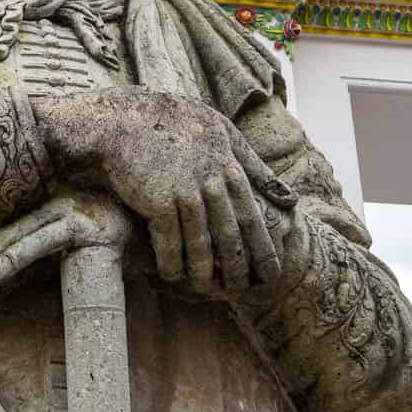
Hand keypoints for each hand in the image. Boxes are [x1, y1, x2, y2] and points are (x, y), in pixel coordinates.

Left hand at [0, 190, 131, 294]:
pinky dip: (17, 256)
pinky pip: (44, 241)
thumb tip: (19, 284)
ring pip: (23, 234)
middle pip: (12, 231)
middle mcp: (62, 205)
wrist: (168, 243)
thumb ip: (56, 259)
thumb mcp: (83, 253)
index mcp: (58, 209)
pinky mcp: (86, 225)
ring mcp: (74, 212)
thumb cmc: (127, 250)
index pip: (15, 230)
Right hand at [32, 89, 296, 293]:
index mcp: (227, 164)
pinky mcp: (158, 201)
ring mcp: (185, 192)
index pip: (252, 215)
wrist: (120, 122)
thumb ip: (254, 164)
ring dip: (203, 270)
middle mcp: (210, 181)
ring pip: (201, 243)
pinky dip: (171, 262)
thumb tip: (291, 198)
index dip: (262, 248)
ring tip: (205, 287)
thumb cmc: (172, 124)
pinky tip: (171, 274)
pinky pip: (169, 242)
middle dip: (237, 266)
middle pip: (230, 234)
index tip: (271, 273)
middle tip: (240, 289)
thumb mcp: (220, 131)